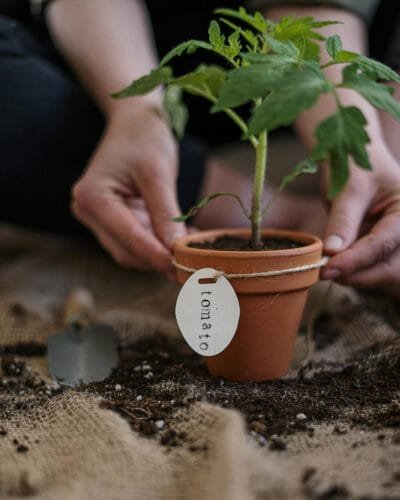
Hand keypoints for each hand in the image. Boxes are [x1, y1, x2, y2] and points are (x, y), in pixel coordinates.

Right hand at [71, 104, 185, 276]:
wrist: (134, 121)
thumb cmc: (144, 137)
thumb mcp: (158, 173)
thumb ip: (166, 213)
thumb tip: (178, 250)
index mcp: (93, 196)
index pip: (128, 236)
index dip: (156, 255)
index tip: (181, 268)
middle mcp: (88, 211)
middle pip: (126, 250)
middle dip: (158, 259)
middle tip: (192, 265)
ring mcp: (98, 218)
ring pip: (130, 251)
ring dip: (160, 255)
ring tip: (190, 249)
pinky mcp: (112, 220)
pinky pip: (135, 241)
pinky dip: (158, 245)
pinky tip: (181, 240)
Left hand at [321, 148, 399, 299]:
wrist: (351, 159)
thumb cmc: (353, 164)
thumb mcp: (348, 188)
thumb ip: (342, 220)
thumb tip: (331, 252)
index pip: (383, 244)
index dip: (355, 260)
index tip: (329, 268)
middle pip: (390, 269)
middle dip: (358, 275)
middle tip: (324, 272)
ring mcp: (395, 244)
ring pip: (382, 276)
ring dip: (355, 277)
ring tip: (328, 267)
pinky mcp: (381, 252)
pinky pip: (371, 272)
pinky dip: (353, 274)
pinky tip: (335, 266)